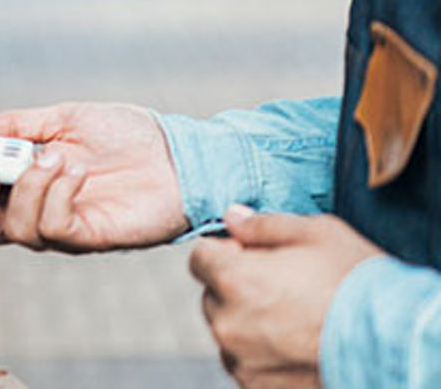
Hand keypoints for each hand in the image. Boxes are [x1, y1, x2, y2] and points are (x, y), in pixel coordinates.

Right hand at [0, 102, 186, 251]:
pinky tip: (75, 171)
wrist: (179, 152)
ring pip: (13, 228)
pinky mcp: (87, 237)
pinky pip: (53, 228)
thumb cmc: (124, 135)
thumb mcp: (61, 117)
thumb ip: (13, 125)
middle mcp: (33, 209)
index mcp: (19, 178)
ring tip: (54, 157)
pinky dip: (57, 194)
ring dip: (28, 187)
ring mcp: (59, 227)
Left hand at [189, 207, 382, 387]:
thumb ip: (263, 225)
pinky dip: (259, 352)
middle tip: (280, 287)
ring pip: (227, 330)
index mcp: (233, 279)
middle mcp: (228, 321)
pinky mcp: (255, 386)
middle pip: (212, 295)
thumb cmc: (355, 283)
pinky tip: (293, 343)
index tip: (250, 255)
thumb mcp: (315, 233)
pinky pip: (243, 361)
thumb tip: (231, 217)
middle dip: (236, 287)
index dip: (225, 252)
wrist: (389, 341)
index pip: (199, 258)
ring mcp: (240, 358)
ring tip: (292, 318)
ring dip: (246, 321)